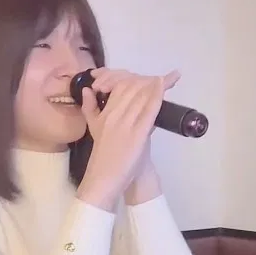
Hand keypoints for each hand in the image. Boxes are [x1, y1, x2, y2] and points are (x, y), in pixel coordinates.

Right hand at [75, 68, 179, 209]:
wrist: (105, 179)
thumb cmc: (104, 156)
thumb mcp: (93, 128)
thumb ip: (89, 107)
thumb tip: (87, 90)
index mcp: (105, 113)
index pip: (116, 83)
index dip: (128, 75)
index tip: (137, 76)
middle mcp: (114, 115)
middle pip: (130, 85)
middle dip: (144, 79)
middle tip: (157, 80)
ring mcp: (126, 123)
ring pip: (140, 93)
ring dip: (154, 83)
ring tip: (168, 78)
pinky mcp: (138, 133)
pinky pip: (149, 108)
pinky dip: (158, 94)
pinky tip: (165, 84)